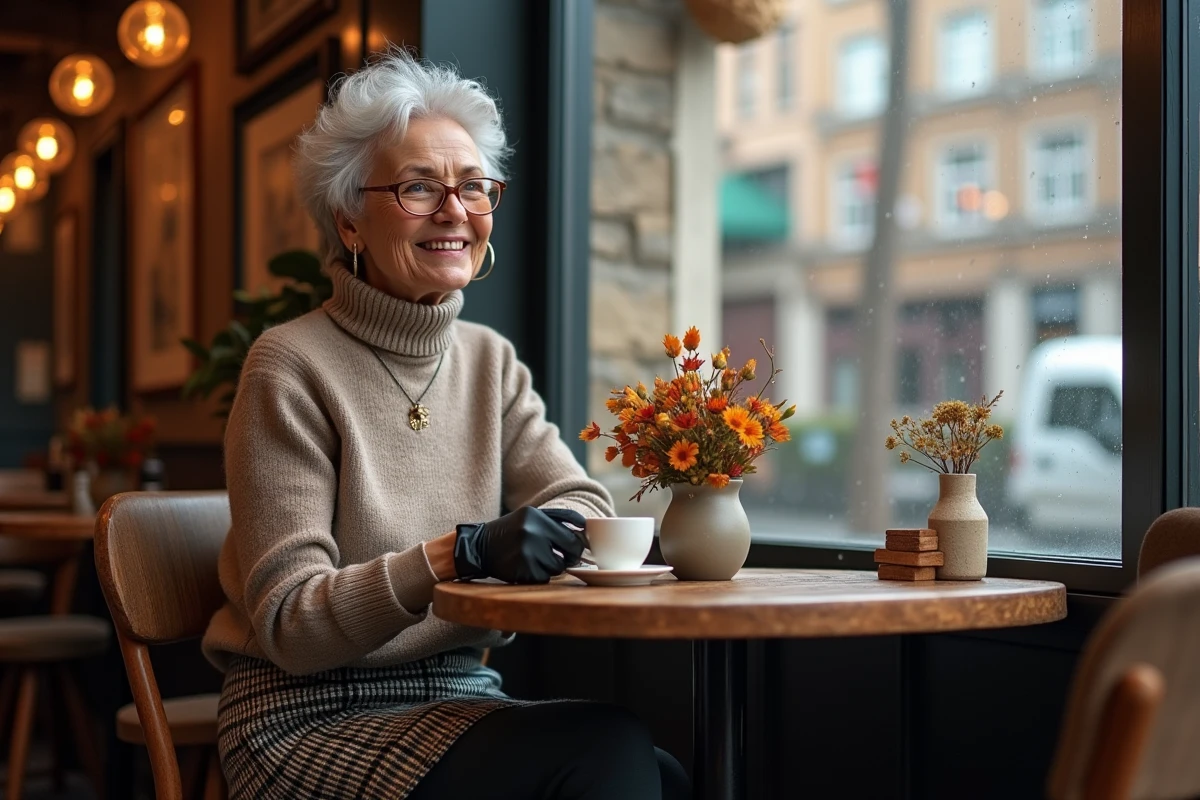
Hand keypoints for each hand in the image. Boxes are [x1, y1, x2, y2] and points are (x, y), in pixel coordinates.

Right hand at [454, 506, 586, 583]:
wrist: (477, 547)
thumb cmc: (509, 531)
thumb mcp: (528, 516)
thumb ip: (555, 518)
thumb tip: (585, 528)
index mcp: (535, 515)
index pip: (573, 526)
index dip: (581, 538)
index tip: (582, 543)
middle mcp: (532, 531)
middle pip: (571, 548)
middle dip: (571, 555)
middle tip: (564, 556)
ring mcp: (527, 551)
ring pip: (559, 566)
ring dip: (553, 566)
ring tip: (537, 560)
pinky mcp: (523, 570)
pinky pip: (545, 578)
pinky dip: (540, 576)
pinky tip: (527, 568)